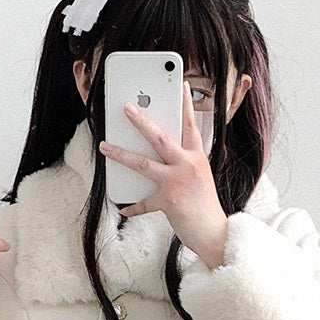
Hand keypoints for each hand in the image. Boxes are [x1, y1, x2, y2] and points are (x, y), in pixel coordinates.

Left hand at [98, 80, 228, 267]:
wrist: (215, 233)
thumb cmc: (206, 208)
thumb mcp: (200, 179)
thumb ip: (184, 165)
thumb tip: (161, 158)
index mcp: (197, 158)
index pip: (191, 125)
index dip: (186, 104)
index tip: (181, 85)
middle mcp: (187, 165)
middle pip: (160, 137)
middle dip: (141, 121)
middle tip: (127, 107)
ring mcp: (176, 182)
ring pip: (143, 163)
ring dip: (120, 154)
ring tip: (105, 146)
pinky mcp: (167, 201)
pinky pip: (143, 202)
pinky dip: (132, 206)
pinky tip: (122, 206)